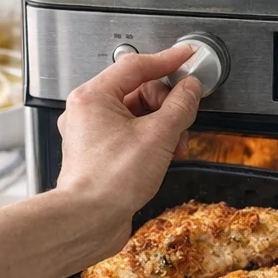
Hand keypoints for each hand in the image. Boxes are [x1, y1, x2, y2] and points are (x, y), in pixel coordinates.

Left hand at [55, 45, 201, 257]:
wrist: (89, 221)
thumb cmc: (111, 180)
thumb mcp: (158, 136)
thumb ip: (179, 107)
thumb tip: (190, 89)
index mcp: (93, 96)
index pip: (136, 66)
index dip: (167, 60)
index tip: (187, 56)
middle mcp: (87, 110)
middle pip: (137, 91)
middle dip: (167, 106)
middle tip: (184, 120)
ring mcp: (91, 133)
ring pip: (135, 116)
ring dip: (162, 128)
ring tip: (176, 147)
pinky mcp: (98, 154)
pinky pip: (129, 135)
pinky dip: (150, 141)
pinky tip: (164, 157)